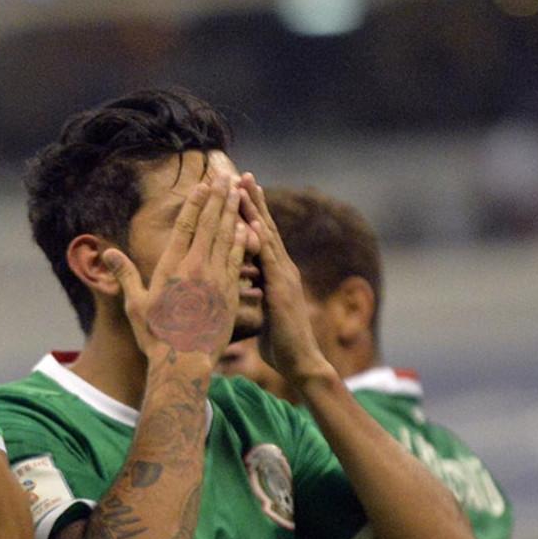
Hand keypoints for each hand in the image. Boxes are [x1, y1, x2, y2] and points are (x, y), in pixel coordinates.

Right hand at [103, 175, 246, 367]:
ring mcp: (216, 279)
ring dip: (233, 213)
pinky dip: (243, 240)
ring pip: (227, 238)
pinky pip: (238, 259)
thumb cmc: (156, 335)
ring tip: (238, 194)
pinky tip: (248, 227)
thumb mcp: (135, 304)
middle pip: (209, 225)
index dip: (195, 204)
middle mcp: (196, 268)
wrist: (185, 362)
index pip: (186, 227)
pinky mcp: (230, 293)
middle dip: (218, 199)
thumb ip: (125, 274)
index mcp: (172, 267)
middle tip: (226, 178)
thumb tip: (107, 253)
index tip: (203, 185)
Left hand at [238, 173, 327, 378]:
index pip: (260, 237)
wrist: (301, 364)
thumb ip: (255, 293)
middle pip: (265, 227)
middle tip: (241, 174)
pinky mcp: (282, 291)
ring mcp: (284, 278)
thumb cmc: (279, 343)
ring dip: (256, 211)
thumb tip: (241, 285)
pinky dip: (261, 242)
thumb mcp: (262, 310)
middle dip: (253, 201)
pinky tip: (252, 224)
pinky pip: (270, 261)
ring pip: (268, 237)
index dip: (249, 213)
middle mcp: (282, 270)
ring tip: (243, 186)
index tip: (236, 190)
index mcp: (275, 273)